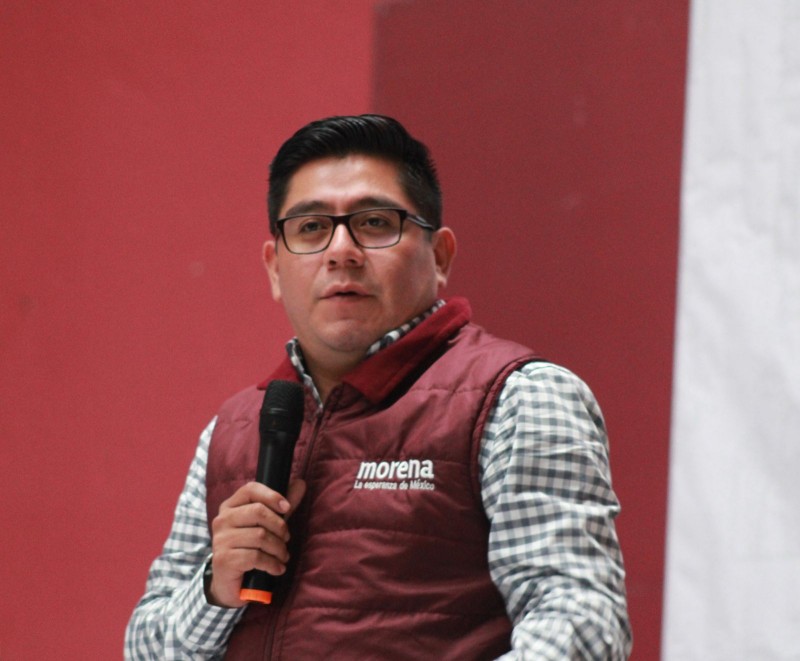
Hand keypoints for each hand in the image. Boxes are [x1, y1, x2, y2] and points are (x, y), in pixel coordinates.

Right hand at [206, 479, 305, 606]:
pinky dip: (272, 564)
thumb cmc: (249, 548)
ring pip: (260, 536)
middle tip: (287, 538)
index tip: (287, 508)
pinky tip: (277, 569)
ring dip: (279, 548)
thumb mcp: (266, 525)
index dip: (272, 496)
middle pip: (258, 512)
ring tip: (283, 556)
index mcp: (230, 506)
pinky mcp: (224, 559)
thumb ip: (281, 506)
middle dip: (280, 526)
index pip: (250, 489)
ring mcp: (221, 539)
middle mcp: (222, 520)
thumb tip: (301, 483)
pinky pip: (256, 557)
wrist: (229, 583)